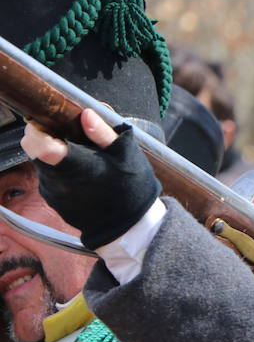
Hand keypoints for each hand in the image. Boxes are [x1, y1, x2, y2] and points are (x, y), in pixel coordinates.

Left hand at [21, 109, 160, 248]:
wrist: (130, 229)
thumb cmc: (132, 189)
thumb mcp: (127, 155)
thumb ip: (103, 133)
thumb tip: (86, 112)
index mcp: (75, 165)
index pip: (37, 142)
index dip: (39, 127)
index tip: (52, 122)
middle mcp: (57, 180)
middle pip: (34, 148)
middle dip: (47, 137)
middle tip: (72, 137)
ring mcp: (52, 192)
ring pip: (40, 161)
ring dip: (54, 155)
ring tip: (82, 158)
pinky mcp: (53, 200)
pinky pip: (48, 176)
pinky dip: (60, 171)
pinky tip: (82, 175)